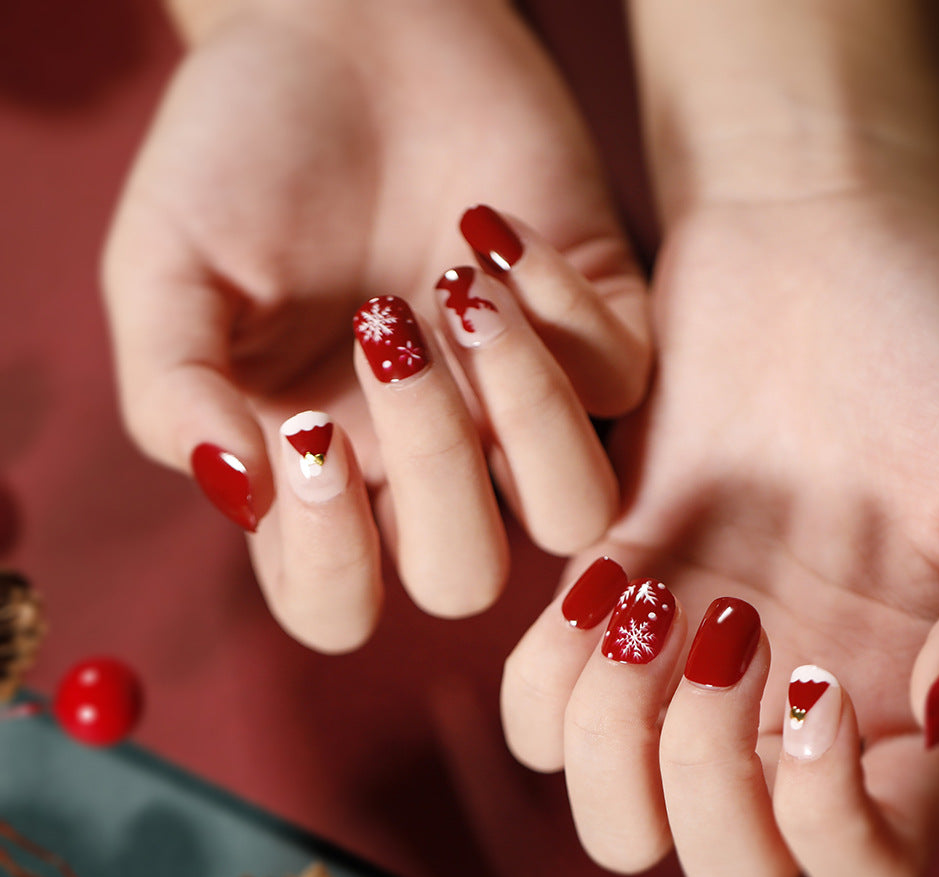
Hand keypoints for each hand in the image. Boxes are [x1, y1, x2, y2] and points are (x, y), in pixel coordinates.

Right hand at [103, 0, 648, 649]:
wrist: (338, 30)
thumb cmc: (239, 156)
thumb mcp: (166, 271)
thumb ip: (174, 393)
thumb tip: (240, 492)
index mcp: (323, 478)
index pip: (335, 605)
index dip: (327, 560)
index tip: (306, 430)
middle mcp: (429, 465)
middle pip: (464, 577)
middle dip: (434, 473)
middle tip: (382, 330)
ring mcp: (518, 408)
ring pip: (574, 510)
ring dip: (524, 414)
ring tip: (452, 291)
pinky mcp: (598, 332)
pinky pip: (622, 384)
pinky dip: (564, 310)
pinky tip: (487, 228)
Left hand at [502, 189, 938, 876]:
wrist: (809, 257)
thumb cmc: (932, 351)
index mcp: (902, 709)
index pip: (866, 872)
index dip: (830, 828)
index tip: (817, 682)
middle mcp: (788, 715)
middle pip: (724, 871)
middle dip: (703, 783)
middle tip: (728, 629)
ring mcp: (688, 672)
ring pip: (613, 819)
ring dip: (612, 735)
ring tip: (647, 599)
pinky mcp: (606, 610)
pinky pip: (536, 713)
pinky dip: (548, 674)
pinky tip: (602, 578)